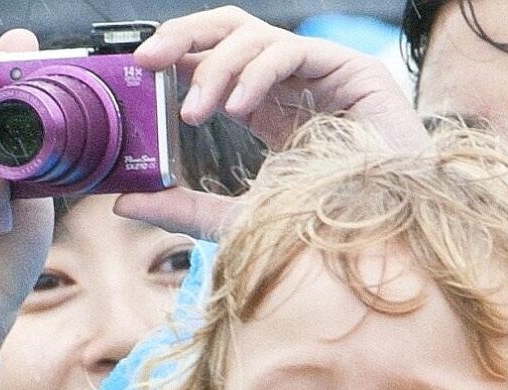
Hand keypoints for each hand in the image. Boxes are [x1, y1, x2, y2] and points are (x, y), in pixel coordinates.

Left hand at [117, 9, 423, 238]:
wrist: (384, 242)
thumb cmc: (319, 231)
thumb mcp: (234, 220)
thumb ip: (182, 208)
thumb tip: (123, 202)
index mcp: (263, 106)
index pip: (212, 60)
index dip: (174, 56)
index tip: (133, 74)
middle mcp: (289, 83)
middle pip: (231, 30)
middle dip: (184, 35)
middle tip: (146, 61)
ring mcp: (322, 74)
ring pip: (256, 36)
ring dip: (215, 69)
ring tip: (193, 114)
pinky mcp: (353, 72)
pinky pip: (292, 50)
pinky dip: (256, 72)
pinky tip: (235, 108)